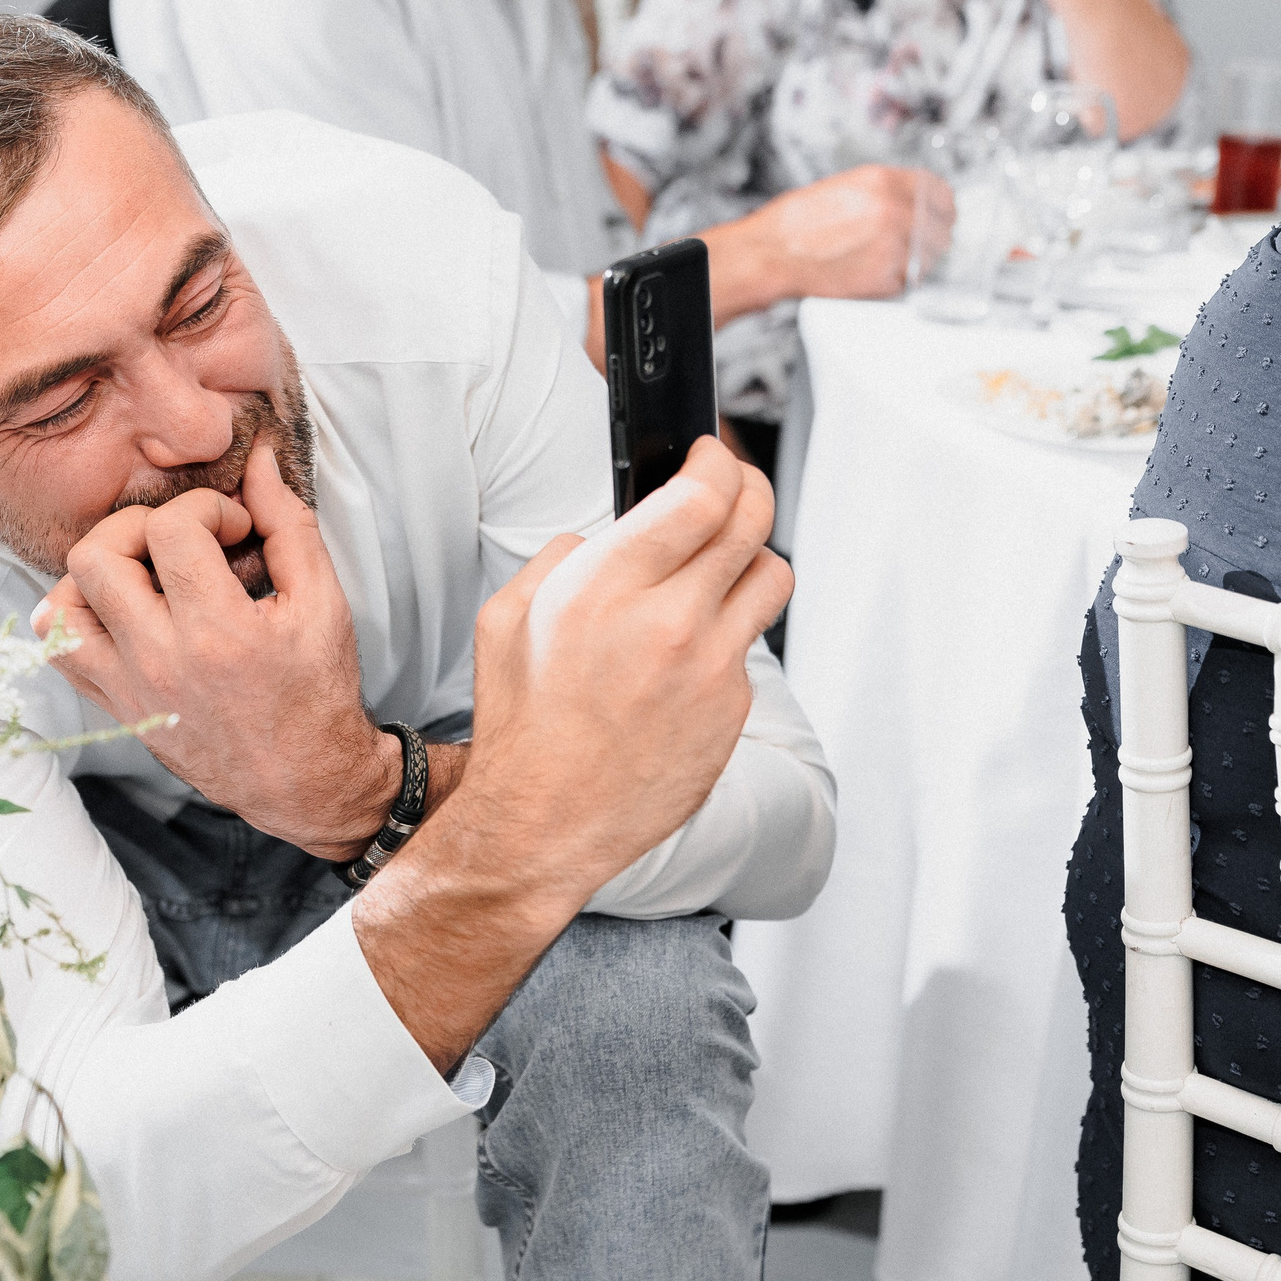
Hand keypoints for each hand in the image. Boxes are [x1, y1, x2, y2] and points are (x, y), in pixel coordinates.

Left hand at [32, 439, 392, 857]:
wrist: (303, 779)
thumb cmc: (317, 691)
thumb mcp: (323, 601)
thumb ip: (288, 523)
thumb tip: (259, 459)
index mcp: (219, 633)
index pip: (171, 530)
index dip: (205, 508)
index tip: (233, 528)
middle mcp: (161, 661)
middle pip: (97, 555)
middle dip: (139, 526)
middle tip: (179, 542)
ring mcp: (129, 689)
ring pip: (60, 603)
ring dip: (97, 571)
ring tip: (143, 573)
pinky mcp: (115, 706)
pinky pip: (58, 649)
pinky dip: (74, 616)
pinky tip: (119, 608)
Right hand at [455, 438, 790, 909]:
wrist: (542, 823)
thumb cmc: (520, 724)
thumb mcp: (508, 617)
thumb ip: (562, 557)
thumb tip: (607, 534)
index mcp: (607, 586)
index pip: (703, 492)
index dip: (715, 460)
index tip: (708, 456)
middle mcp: (670, 621)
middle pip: (753, 519)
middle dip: (747, 488)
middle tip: (730, 490)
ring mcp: (711, 668)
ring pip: (772, 576)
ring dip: (750, 559)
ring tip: (719, 569)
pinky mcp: (732, 710)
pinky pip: (748, 647)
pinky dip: (726, 637)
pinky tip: (686, 656)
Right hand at [749, 165, 954, 302]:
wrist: (774, 254)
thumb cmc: (799, 222)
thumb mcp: (846, 186)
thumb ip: (887, 191)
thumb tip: (915, 202)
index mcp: (883, 181)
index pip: (939, 192)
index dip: (943, 206)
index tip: (942, 213)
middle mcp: (893, 211)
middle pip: (940, 228)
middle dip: (930, 236)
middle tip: (913, 242)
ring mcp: (892, 247)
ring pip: (927, 258)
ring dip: (915, 260)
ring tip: (883, 258)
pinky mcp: (886, 279)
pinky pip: (907, 281)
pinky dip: (896, 280)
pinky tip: (871, 271)